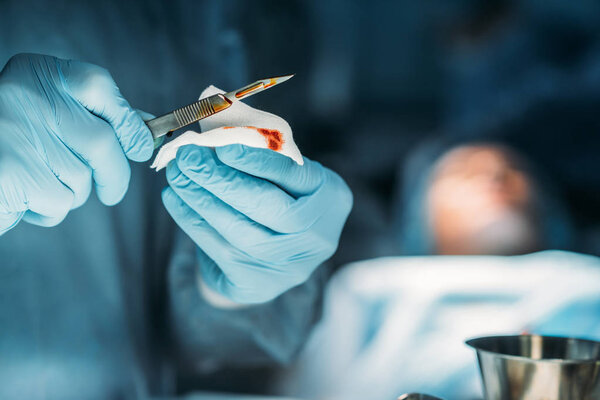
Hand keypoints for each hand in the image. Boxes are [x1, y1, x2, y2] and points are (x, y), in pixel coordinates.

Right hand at [0, 54, 152, 234]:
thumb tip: (147, 129)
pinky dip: (49, 211)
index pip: (99, 86)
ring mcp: (16, 132)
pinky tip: (22, 199)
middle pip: (102, 141)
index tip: (140, 147)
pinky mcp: (11, 172)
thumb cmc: (9, 145)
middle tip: (111, 192)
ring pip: (81, 176)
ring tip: (37, 184)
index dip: (128, 122)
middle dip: (115, 174)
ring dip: (71, 193)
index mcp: (38, 74)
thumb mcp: (47, 115)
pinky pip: (59, 201)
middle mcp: (26, 95)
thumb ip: (94, 117)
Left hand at [162, 144, 352, 303]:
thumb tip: (213, 141)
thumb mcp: (283, 175)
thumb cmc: (278, 198)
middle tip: (188, 157)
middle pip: (268, 208)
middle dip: (222, 180)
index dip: (257, 162)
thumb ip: (260, 157)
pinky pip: (219, 250)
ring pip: (240, 232)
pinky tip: (175, 198)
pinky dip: (192, 221)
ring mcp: (290, 266)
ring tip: (178, 174)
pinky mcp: (258, 285)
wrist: (276, 254)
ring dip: (200, 199)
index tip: (222, 147)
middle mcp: (318, 237)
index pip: (294, 176)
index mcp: (332, 197)